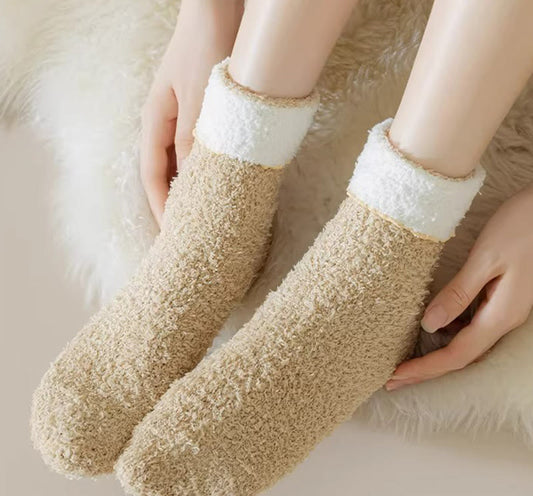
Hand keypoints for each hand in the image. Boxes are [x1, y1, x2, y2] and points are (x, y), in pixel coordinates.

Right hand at [141, 0, 242, 224]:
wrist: (221, 12)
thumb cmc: (203, 50)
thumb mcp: (197, 101)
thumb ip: (193, 141)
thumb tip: (191, 182)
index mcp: (155, 123)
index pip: (153, 176)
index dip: (160, 206)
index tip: (172, 234)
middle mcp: (167, 126)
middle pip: (167, 175)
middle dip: (175, 204)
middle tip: (188, 233)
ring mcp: (186, 122)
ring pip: (186, 166)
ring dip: (194, 191)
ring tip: (205, 217)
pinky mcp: (207, 118)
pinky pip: (204, 152)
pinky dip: (210, 171)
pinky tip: (221, 184)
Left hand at [386, 184, 532, 390]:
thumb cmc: (522, 226)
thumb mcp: (485, 259)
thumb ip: (458, 293)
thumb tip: (430, 325)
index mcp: (501, 315)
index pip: (456, 354)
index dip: (425, 369)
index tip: (394, 376)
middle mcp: (504, 319)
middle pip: (461, 356)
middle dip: (426, 370)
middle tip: (392, 380)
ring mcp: (505, 310)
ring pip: (467, 343)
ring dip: (436, 355)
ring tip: (406, 360)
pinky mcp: (502, 298)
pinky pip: (472, 326)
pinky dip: (449, 335)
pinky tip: (433, 329)